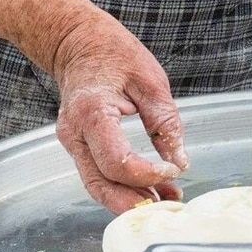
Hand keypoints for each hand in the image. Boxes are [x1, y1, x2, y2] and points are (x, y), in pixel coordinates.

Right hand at [47, 11, 186, 213]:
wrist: (78, 44)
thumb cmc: (114, 54)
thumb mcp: (150, 81)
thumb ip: (165, 122)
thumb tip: (179, 162)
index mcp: (91, 112)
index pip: (115, 161)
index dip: (145, 174)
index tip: (173, 170)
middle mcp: (74, 133)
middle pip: (99, 183)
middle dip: (132, 202)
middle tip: (167, 207)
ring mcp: (71, 142)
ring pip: (96, 184)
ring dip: (128, 199)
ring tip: (165, 201)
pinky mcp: (78, 146)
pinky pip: (97, 174)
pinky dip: (121, 187)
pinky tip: (150, 190)